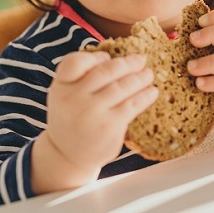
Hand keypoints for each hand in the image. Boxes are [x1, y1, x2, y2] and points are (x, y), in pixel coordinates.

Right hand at [32, 51, 156, 193]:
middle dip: (127, 64)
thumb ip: (83, 77)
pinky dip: (144, 96)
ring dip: (139, 78)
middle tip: (141, 59)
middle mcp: (74, 98)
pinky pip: (131, 105)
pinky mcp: (109, 125)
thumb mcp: (67, 95)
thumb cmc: (72, 117)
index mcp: (61, 86)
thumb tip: (118, 58)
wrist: (67, 155)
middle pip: (105, 71)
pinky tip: (151, 92)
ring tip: (148, 74)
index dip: (94, 57)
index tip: (107, 58)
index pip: (74, 62)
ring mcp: (92, 112)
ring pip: (121, 87)